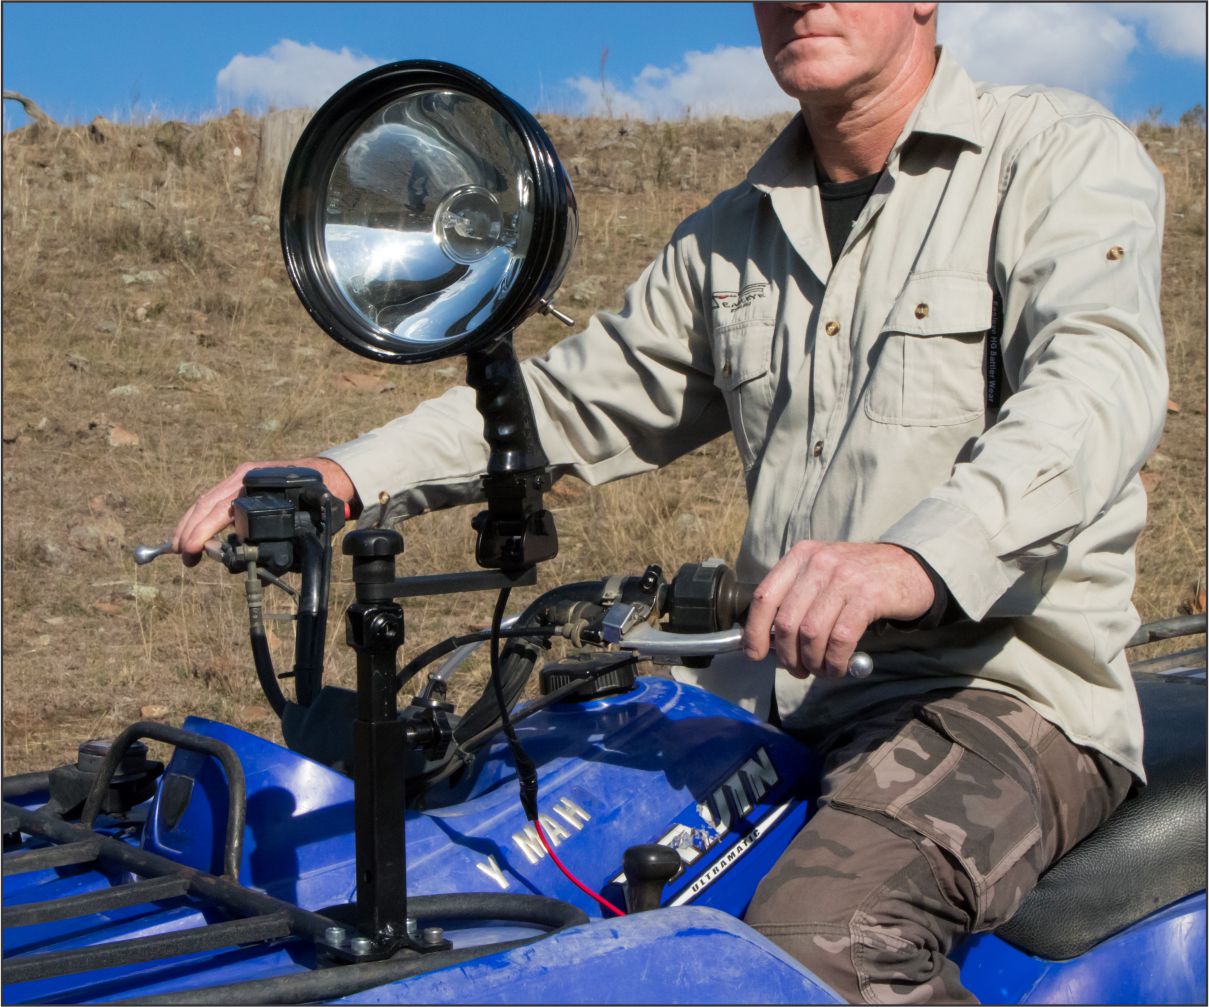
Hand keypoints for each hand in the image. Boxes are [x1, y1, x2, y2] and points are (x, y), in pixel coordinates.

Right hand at [171, 457, 358, 566]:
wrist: (327, 475)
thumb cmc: (315, 499)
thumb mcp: (301, 520)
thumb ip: (281, 544)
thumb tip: (259, 571)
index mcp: (253, 484)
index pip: (218, 509)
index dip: (201, 532)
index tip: (191, 550)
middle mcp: (243, 478)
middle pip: (206, 504)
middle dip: (189, 531)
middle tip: (183, 556)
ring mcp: (241, 478)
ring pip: (207, 501)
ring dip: (191, 524)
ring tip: (181, 547)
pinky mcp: (241, 482)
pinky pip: (215, 499)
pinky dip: (202, 516)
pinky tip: (195, 530)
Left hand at [742, 541, 934, 678]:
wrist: (909, 567)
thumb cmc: (859, 578)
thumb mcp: (823, 574)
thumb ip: (797, 598)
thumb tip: (768, 641)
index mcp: (801, 556)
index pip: (764, 597)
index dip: (754, 631)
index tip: (754, 655)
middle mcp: (819, 563)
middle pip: (786, 621)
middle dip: (788, 656)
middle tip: (799, 670)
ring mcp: (844, 578)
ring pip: (811, 633)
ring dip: (812, 662)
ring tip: (821, 670)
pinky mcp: (868, 596)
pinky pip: (840, 639)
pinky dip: (835, 661)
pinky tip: (838, 668)